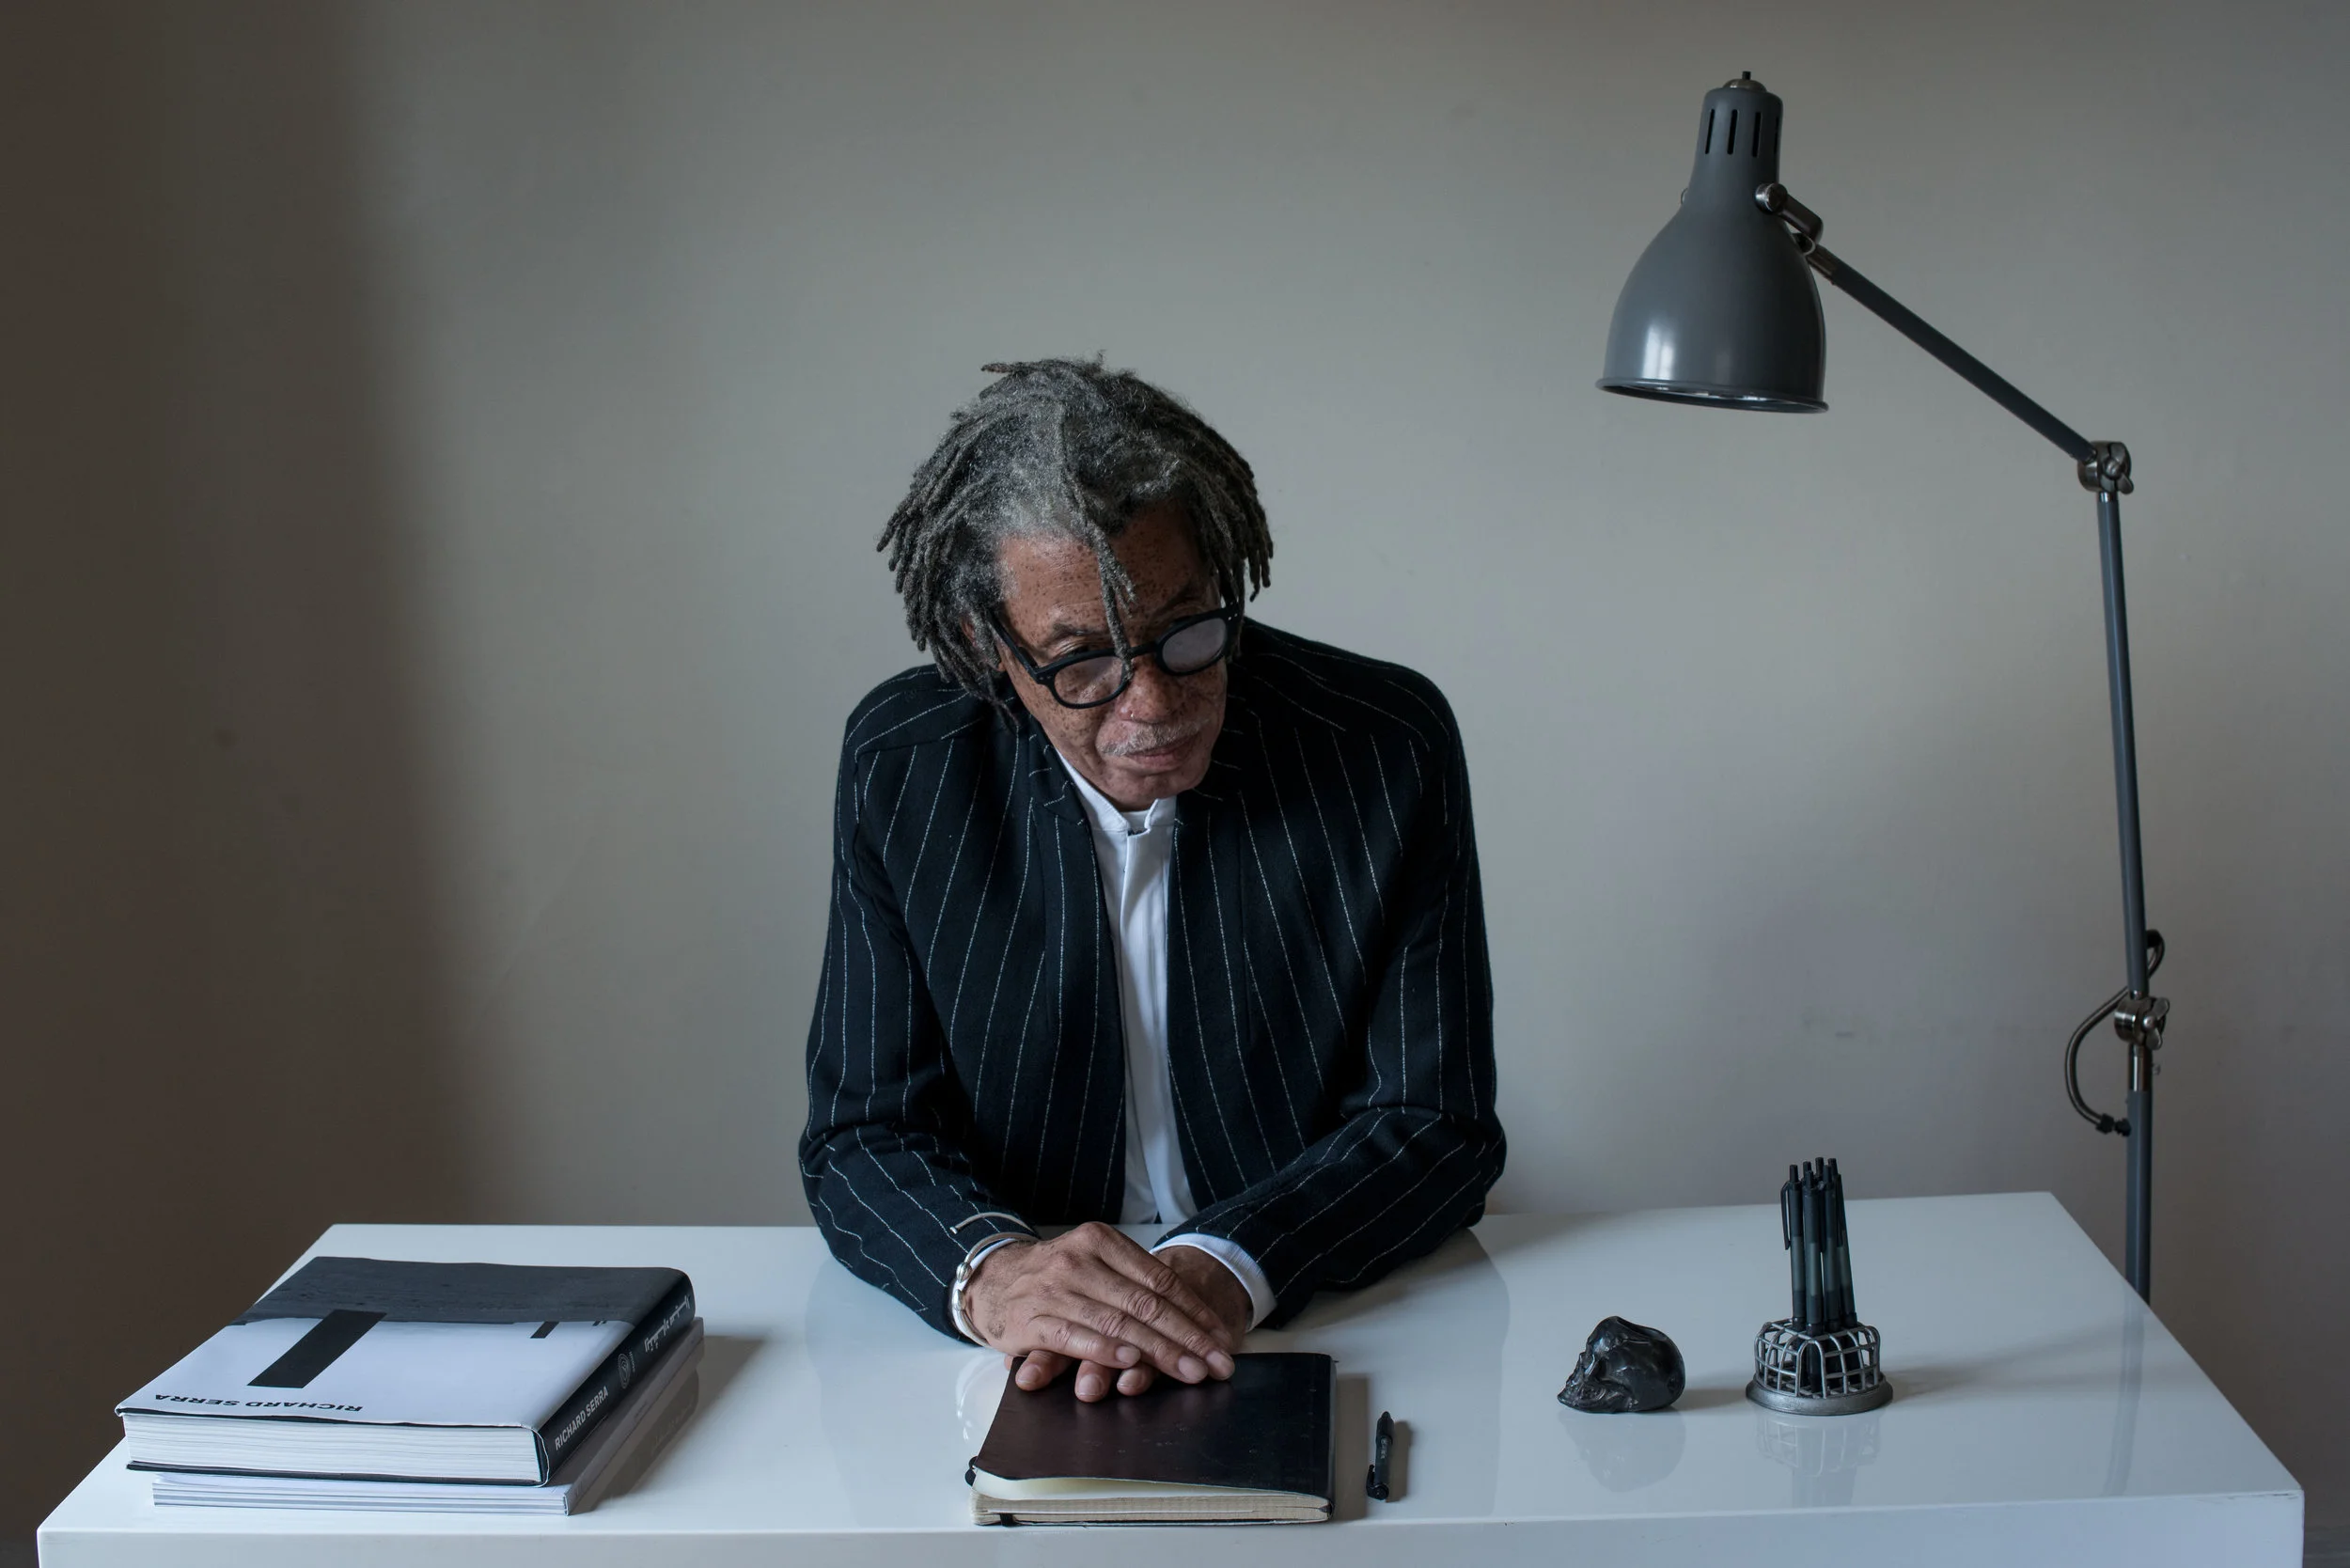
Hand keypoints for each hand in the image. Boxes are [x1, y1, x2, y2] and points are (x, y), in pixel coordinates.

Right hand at [965, 1223, 1238, 1401]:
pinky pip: (1075, 1337)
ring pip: (1117, 1322)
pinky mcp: (1031, 1320)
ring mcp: (1054, 1290)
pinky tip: (1130, 1363)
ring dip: (1157, 1351)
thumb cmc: (1054, 1276)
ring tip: (1188, 1370)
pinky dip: (1104, 1351)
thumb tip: (1194, 1320)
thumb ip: (1133, 1283)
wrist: (991, 1278)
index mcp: (1101, 1241)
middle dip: (1186, 1338)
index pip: (1159, 1278)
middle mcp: (1080, 1260)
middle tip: (1216, 1364)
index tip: (1220, 1338)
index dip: (1194, 1311)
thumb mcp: (1094, 1262)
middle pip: (1145, 1303)